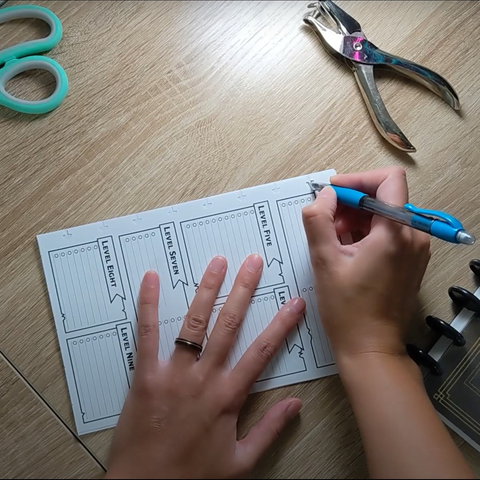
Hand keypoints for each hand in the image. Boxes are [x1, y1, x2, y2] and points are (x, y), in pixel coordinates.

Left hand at [107, 254, 305, 478]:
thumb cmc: (194, 477)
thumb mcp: (241, 462)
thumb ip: (270, 430)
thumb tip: (297, 403)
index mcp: (229, 397)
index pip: (262, 353)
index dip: (281, 325)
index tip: (295, 301)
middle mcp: (204, 377)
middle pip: (229, 326)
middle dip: (243, 291)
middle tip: (253, 262)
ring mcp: (174, 373)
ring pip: (194, 323)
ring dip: (207, 290)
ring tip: (217, 262)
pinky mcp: (145, 374)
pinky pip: (147, 334)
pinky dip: (148, 305)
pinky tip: (151, 279)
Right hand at [302, 167, 430, 360]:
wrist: (370, 347)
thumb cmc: (348, 311)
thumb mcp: (324, 261)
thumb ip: (318, 220)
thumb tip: (323, 195)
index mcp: (395, 233)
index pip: (388, 180)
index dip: (357, 179)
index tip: (333, 192)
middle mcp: (413, 237)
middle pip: (384, 197)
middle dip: (351, 202)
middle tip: (325, 220)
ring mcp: (415, 250)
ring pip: (385, 214)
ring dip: (356, 218)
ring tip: (332, 240)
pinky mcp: (410, 260)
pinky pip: (389, 232)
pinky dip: (366, 232)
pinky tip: (345, 250)